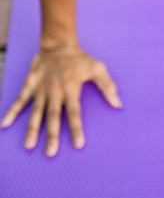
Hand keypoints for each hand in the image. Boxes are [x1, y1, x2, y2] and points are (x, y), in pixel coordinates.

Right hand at [0, 45, 121, 156]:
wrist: (58, 43)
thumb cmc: (79, 59)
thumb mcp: (97, 68)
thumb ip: (108, 86)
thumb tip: (118, 104)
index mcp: (71, 89)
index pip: (74, 112)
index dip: (76, 128)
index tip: (78, 144)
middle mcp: (55, 91)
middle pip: (53, 116)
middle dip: (52, 135)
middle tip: (50, 153)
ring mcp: (41, 89)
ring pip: (36, 112)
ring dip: (32, 129)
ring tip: (29, 146)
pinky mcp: (30, 85)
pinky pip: (19, 100)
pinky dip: (12, 112)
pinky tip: (4, 124)